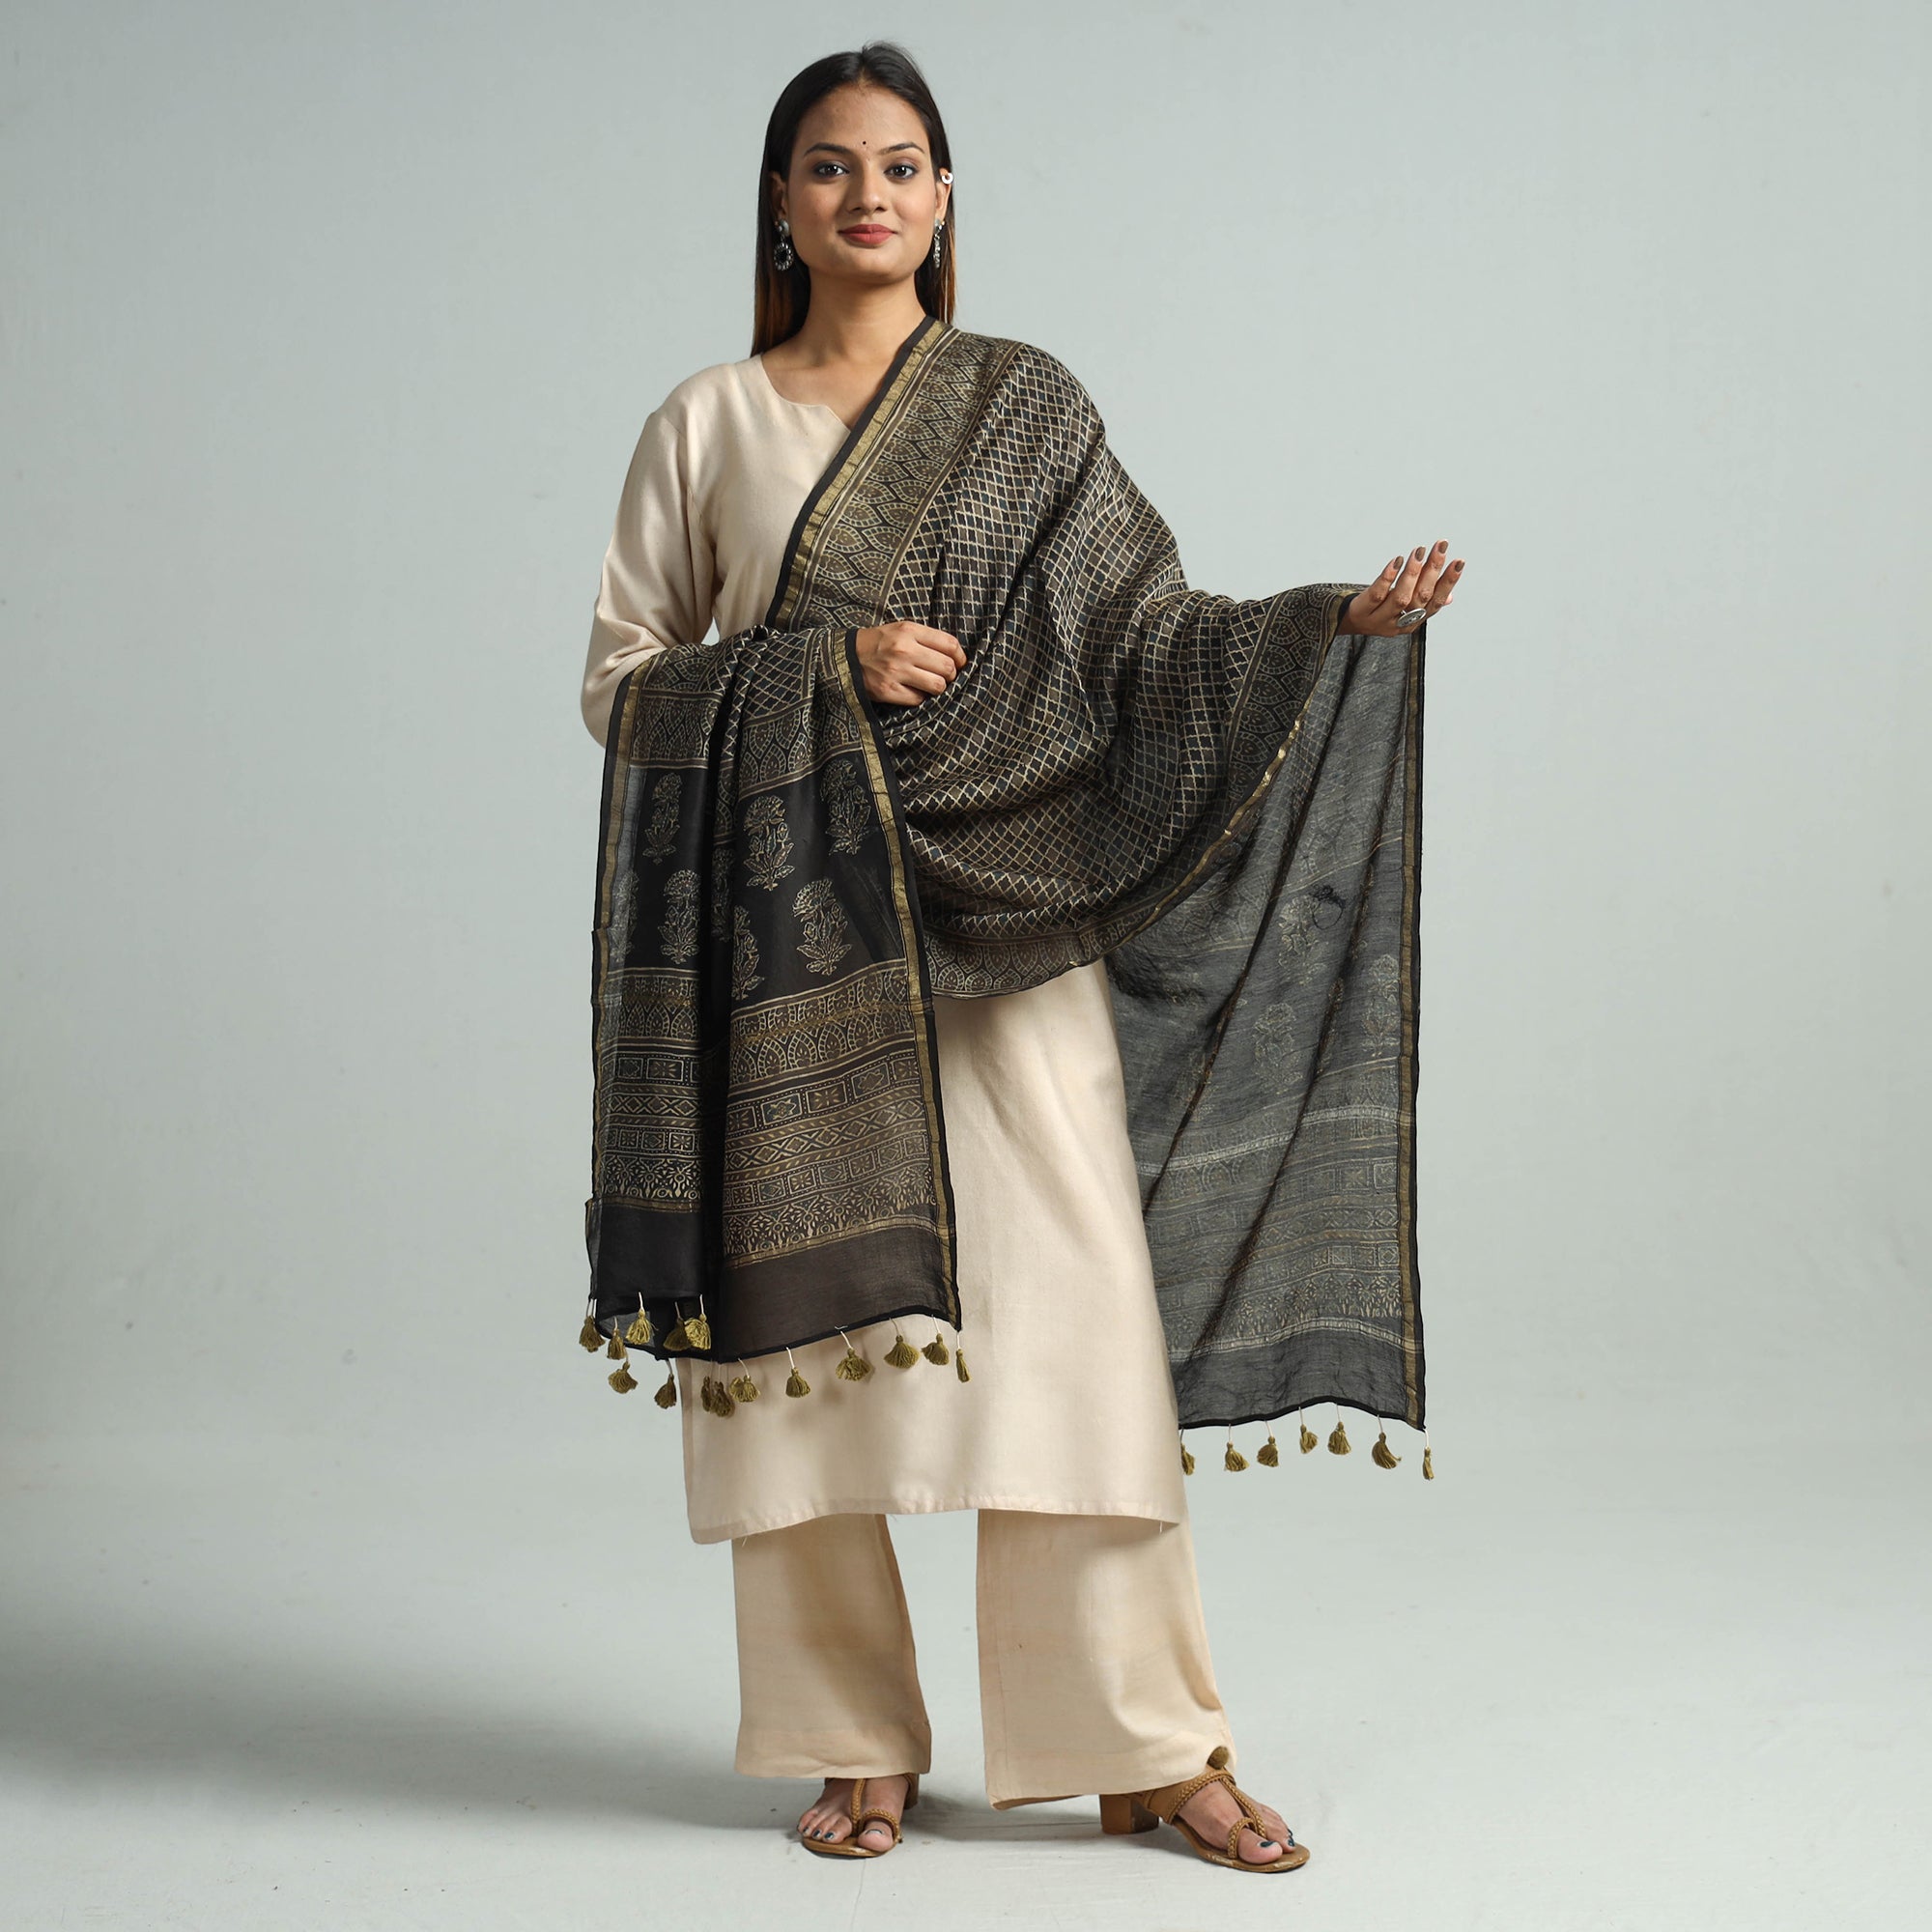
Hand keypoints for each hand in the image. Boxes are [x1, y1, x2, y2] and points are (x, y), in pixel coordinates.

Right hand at [855, 620, 965, 706]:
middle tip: (943, 676)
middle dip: (950, 674)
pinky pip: (919, 699)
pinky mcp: (888, 691)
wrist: (844, 657)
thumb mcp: (900, 630)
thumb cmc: (878, 644)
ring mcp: (895, 672)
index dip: (960, 657)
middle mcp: (904, 650)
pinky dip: (919, 697)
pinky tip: (912, 690)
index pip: (950, 644)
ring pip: (937, 686)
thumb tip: (955, 656)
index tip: (959, 663)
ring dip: (938, 688)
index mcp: (909, 631)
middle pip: (947, 667)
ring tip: (929, 684)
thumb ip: (926, 639)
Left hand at [1342, 541, 1464, 635]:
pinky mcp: (1363, 611)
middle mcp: (1399, 624)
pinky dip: (1388, 577)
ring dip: (1412, 572)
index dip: (1448, 583)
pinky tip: (1396, 560)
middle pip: (1421, 597)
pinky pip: (1377, 594)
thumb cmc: (1379, 610)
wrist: (1348, 623)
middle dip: (1433, 570)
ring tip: (1419, 551)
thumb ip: (1423, 602)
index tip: (1459, 562)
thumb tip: (1449, 597)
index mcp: (1414, 622)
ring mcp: (1380, 619)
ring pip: (1401, 597)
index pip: (1436, 602)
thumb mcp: (1403, 610)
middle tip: (1440, 546)